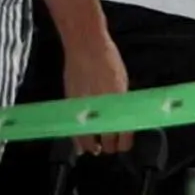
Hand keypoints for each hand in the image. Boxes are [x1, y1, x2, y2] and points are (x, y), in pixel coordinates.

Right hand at [59, 24, 131, 153]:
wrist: (86, 46)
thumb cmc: (108, 60)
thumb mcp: (122, 83)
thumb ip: (122, 104)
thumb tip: (123, 119)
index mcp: (120, 105)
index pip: (124, 137)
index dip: (124, 144)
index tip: (123, 145)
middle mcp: (103, 110)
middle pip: (107, 142)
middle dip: (109, 146)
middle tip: (109, 146)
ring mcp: (85, 109)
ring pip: (88, 139)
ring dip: (92, 145)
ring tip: (94, 148)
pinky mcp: (70, 104)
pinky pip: (74, 128)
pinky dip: (77, 136)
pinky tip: (79, 142)